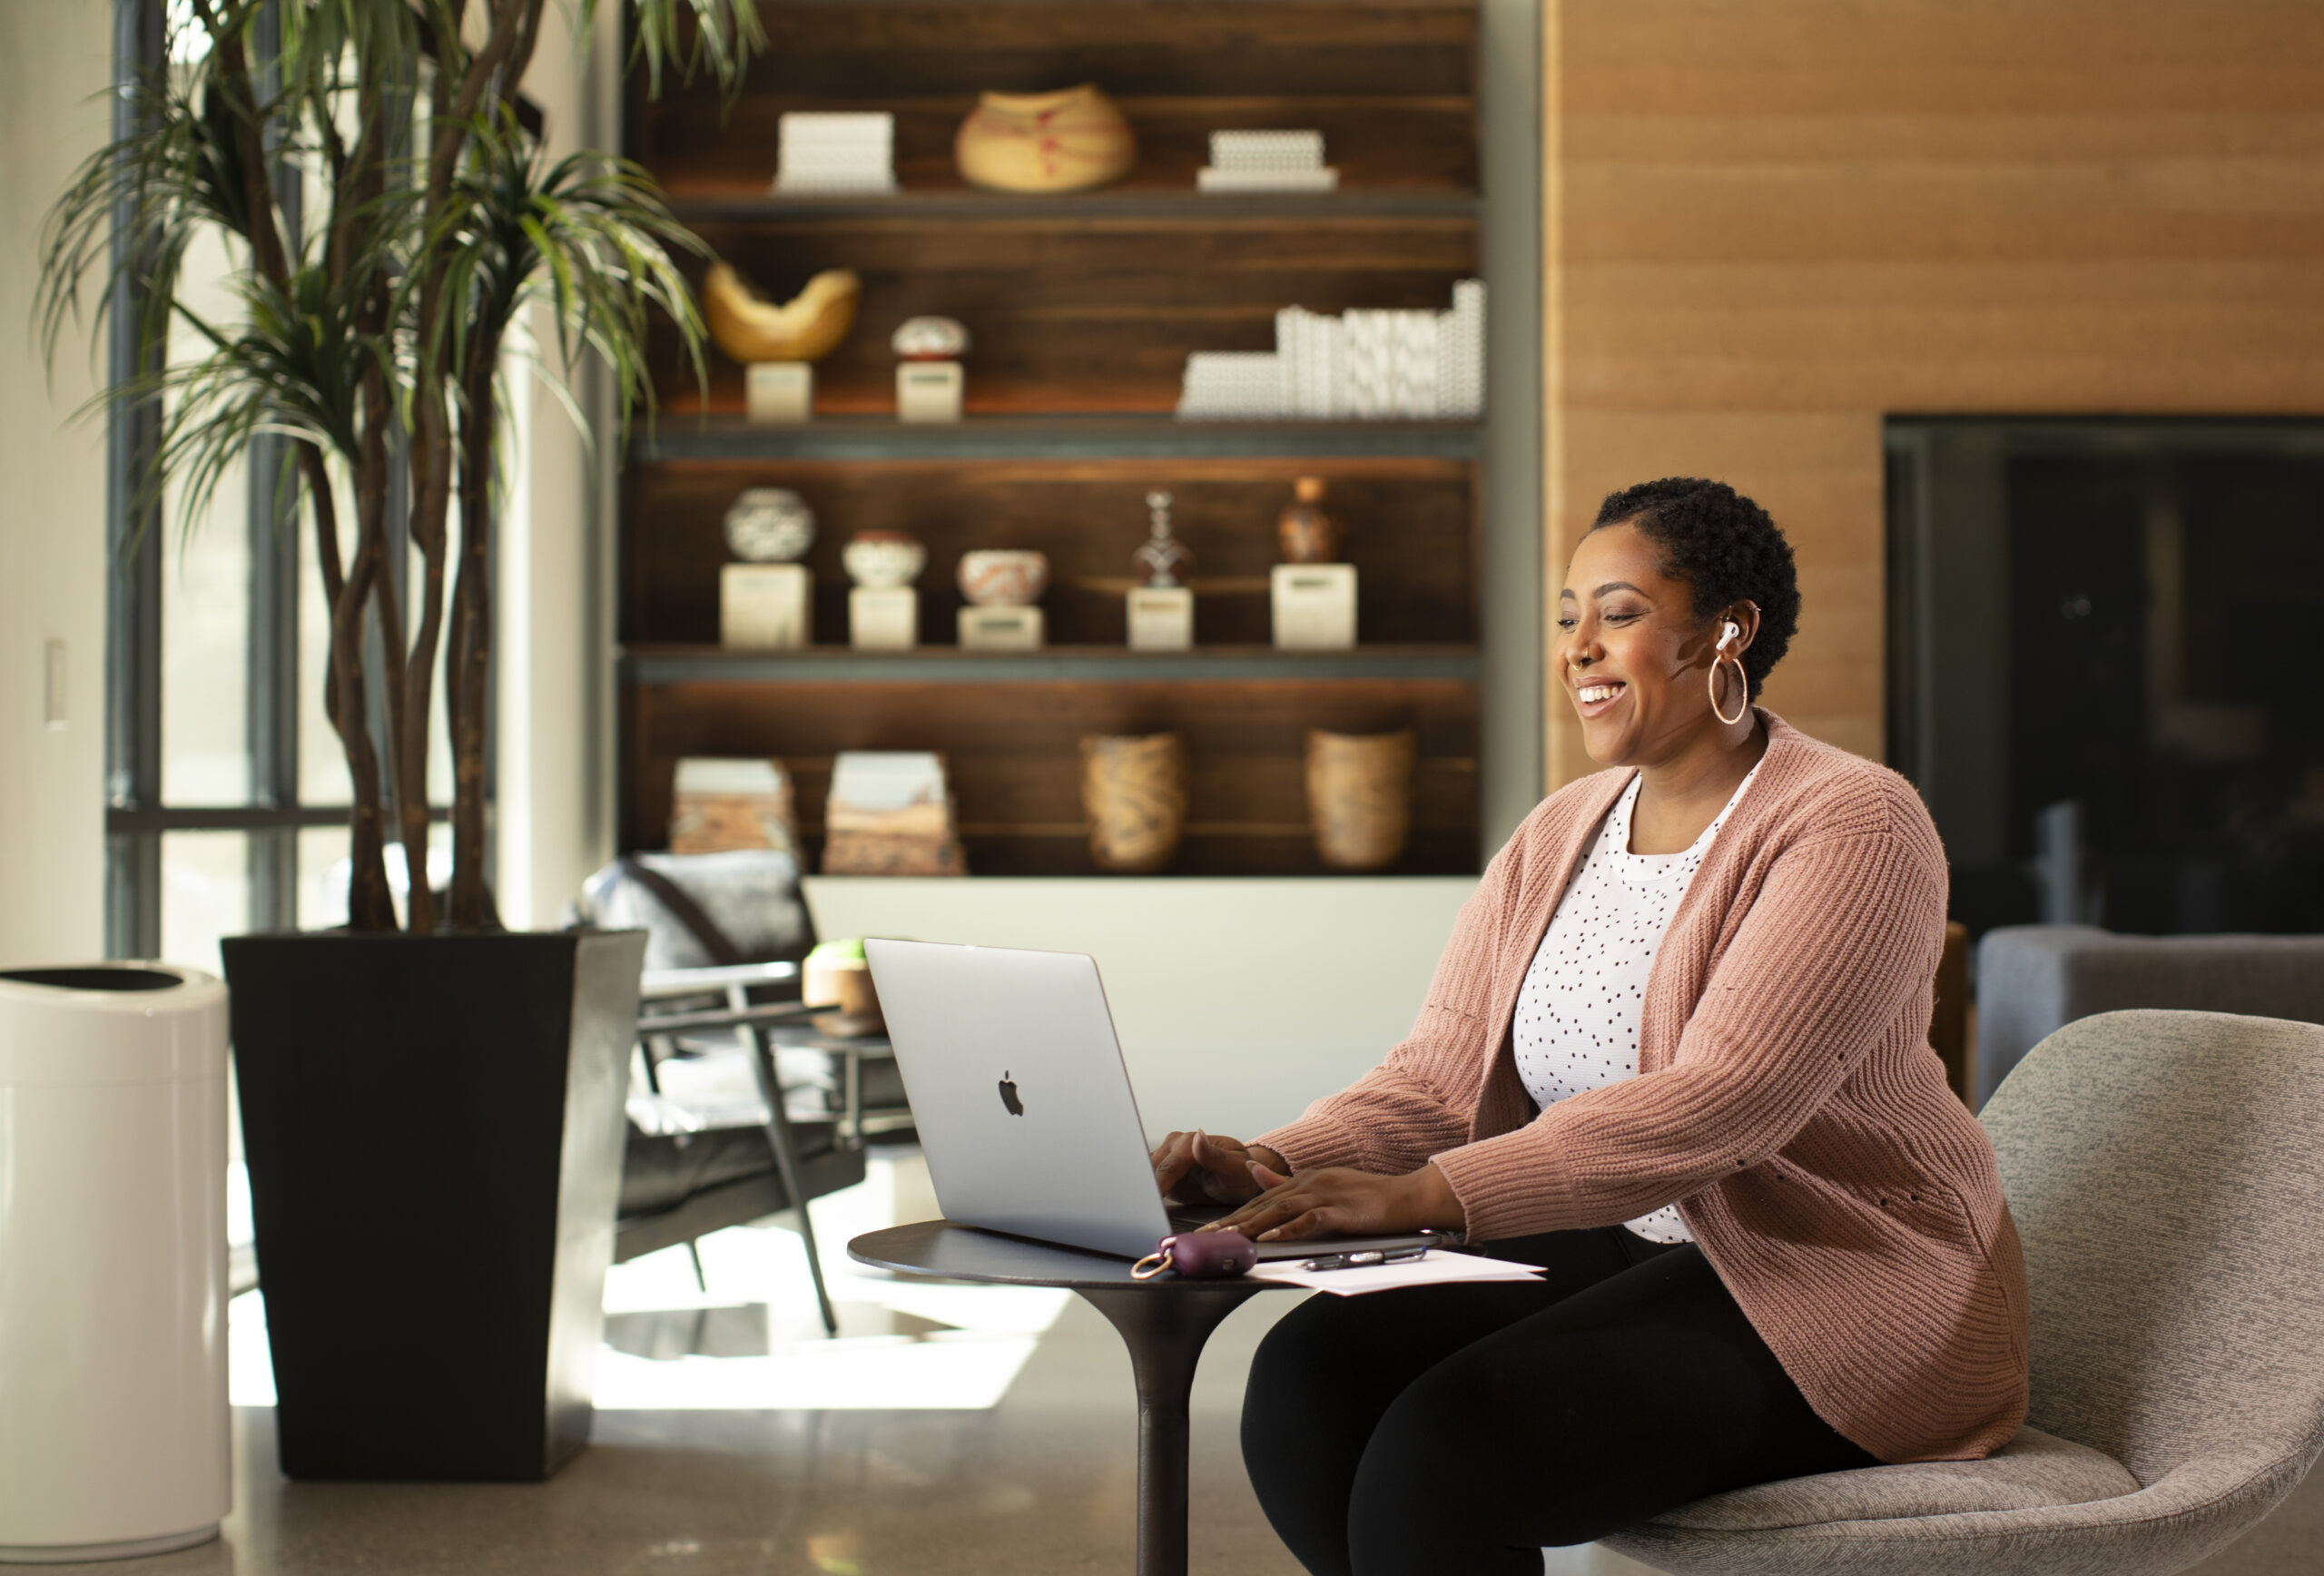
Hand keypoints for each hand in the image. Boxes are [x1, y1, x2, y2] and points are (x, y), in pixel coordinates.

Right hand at [1151, 1129, 1289, 1206]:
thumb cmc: (1241, 1175)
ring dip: (1140, 1190)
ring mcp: (1166, 1156)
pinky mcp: (1162, 1170)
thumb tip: (1197, 1136)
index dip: (1156, 1186)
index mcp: (1190, 1142)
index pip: (1167, 1167)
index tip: (1148, 1203)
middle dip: (1144, 1189)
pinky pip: (1147, 1180)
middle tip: (1140, 1212)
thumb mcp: (1235, 1169)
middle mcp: (1175, 1144)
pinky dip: (1144, 1192)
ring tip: (1138, 1210)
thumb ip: (1215, 1156)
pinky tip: (1142, 1206)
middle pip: (1150, 1170)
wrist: (1240, 1180)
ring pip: (1144, 1173)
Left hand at [1202, 1161, 1464, 1243]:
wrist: (1409, 1197)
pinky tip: (1268, 1239)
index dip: (1234, 1213)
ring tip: (1225, 1238)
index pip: (1262, 1199)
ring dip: (1249, 1225)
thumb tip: (1255, 1174)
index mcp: (1304, 1179)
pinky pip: (1308, 1221)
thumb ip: (1289, 1184)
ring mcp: (1324, 1194)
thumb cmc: (1369, 1199)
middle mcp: (1309, 1183)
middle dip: (1231, 1221)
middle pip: (1263, 1204)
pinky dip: (1287, 1230)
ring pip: (1278, 1210)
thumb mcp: (1325, 1187)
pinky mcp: (1340, 1210)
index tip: (1210, 1228)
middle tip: (1204, 1236)